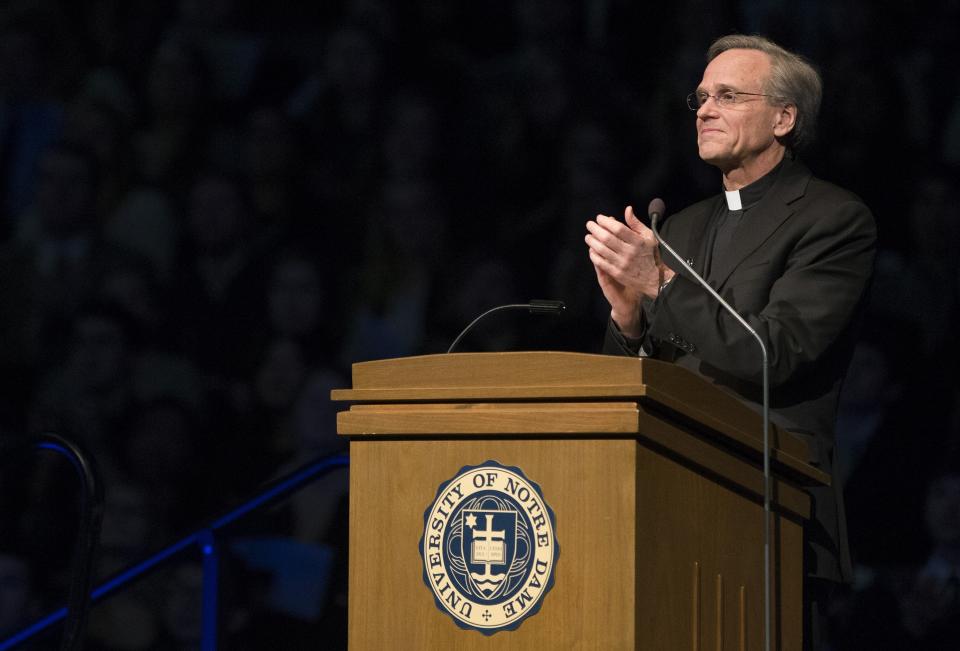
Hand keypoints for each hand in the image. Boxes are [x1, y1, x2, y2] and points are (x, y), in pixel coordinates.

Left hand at [585, 205, 671, 335]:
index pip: (618, 228)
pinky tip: (591, 249)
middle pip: (607, 238)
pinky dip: (594, 255)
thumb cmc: (649, 254)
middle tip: (589, 224)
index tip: (599, 218)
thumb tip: (627, 209)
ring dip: (592, 241)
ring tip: (588, 236)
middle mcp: (629, 252)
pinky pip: (601, 263)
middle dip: (595, 229)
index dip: (606, 221)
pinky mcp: (617, 273)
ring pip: (601, 250)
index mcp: (638, 241)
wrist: (653, 278)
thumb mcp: (648, 236)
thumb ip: (636, 223)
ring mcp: (622, 264)